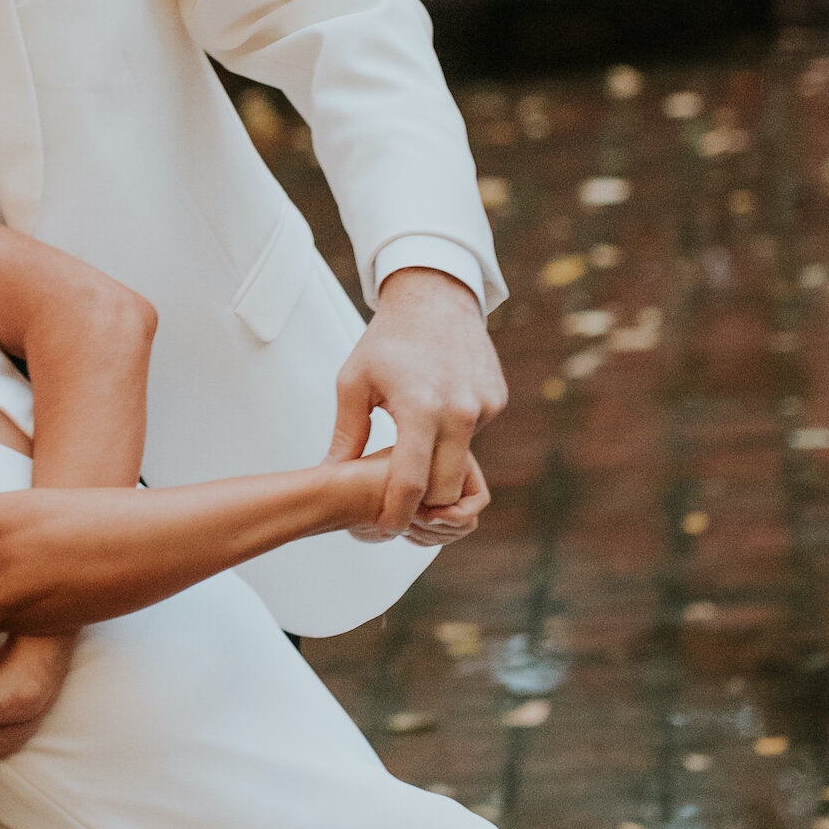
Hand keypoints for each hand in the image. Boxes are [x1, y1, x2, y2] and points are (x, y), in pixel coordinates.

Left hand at [326, 266, 506, 540]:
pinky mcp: (497, 401)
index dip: (395, 515)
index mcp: (419, 408)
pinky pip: (475, 438)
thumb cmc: (386, 341)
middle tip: (397, 504)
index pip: (410, 482)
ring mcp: (484, 407)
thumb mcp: (354, 382)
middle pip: (445, 489)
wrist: (434, 297)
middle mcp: (460, 412)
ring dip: (439, 471)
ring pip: (463, 467)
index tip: (383, 530)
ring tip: (412, 458)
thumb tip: (330, 477)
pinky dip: (454, 439)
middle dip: (422, 504)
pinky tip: (435, 414)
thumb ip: (347, 435)